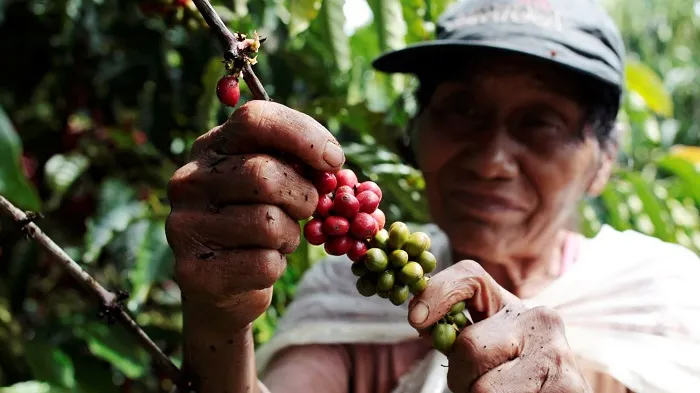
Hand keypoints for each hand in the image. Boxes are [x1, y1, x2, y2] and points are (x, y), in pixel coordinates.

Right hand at [165, 100, 344, 330]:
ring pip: (268, 223)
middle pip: (265, 174)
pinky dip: (277, 266)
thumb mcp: (273, 183)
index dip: (303, 136)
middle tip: (306, 209)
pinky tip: (259, 265)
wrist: (222, 285)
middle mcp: (189, 180)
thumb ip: (295, 163)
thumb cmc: (258, 222)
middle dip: (302, 196)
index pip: (255, 119)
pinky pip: (264, 263)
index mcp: (211, 148)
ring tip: (276, 240)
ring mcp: (185, 225)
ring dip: (289, 236)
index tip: (334, 161)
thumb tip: (331, 160)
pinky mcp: (194, 270)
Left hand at [407, 260, 589, 392]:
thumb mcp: (486, 344)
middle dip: (461, 374)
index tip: (416, 318)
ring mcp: (556, 353)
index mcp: (513, 305)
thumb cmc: (514, 376)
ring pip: (484, 387)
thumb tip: (419, 317)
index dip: (438, 291)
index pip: (469, 276)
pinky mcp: (568, 388)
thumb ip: (458, 330)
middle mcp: (539, 319)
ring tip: (504, 392)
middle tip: (478, 383)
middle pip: (469, 346)